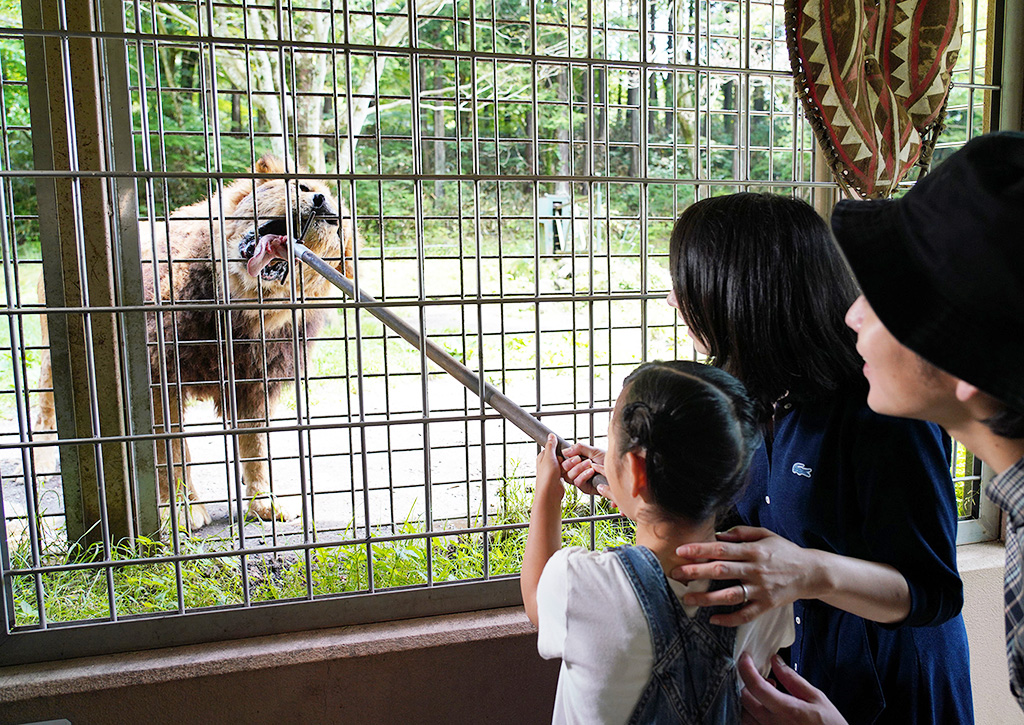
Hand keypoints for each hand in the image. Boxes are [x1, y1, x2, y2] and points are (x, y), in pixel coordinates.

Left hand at [535, 434, 564, 505]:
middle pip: (562, 457)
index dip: (561, 451)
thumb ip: (551, 445)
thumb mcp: (549, 457)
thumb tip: (551, 435)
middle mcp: (548, 463)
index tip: (566, 453)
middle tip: (565, 465)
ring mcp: (554, 471)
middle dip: (567, 460)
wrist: (549, 493)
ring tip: (567, 471)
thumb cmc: (546, 476)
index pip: (555, 449)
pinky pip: (568, 472)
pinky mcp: (560, 478)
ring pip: (567, 465)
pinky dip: (570, 473)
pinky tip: (570, 475)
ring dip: (570, 468)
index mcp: (543, 457)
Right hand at [560, 442, 608, 497]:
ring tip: (589, 464)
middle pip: (563, 470)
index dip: (564, 458)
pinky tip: (591, 471)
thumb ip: (578, 448)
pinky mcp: (586, 488)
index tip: (569, 454)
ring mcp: (581, 480)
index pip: (563, 462)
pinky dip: (583, 476)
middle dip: (570, 463)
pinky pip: (578, 483)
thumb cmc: (608, 460)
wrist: (618, 468)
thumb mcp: (593, 450)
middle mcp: (578, 471)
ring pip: (569, 477)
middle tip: (579, 459)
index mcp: (577, 462)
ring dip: (578, 469)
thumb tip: (565, 451)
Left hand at [671, 526, 820, 625]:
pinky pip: (745, 615)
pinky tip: (713, 619)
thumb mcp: (765, 534)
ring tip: (687, 598)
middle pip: (721, 571)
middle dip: (696, 572)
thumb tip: (718, 534)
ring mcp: (761, 589)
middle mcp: (755, 570)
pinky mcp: (767, 605)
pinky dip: (729, 619)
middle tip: (675, 574)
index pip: (722, 549)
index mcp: (753, 550)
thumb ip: (741, 533)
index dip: (700, 550)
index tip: (680, 551)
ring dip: (706, 598)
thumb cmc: (784, 552)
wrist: (811, 573)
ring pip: (730, 595)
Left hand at [739, 653, 847, 724]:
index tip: (746, 657)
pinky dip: (752, 715)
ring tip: (768, 698)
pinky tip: (767, 711)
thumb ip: (793, 679)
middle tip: (766, 680)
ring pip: (744, 715)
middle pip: (744, 699)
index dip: (746, 668)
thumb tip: (775, 661)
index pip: (755, 686)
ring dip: (750, 701)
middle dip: (748, 684)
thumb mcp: (817, 699)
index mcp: (787, 710)